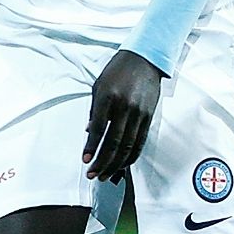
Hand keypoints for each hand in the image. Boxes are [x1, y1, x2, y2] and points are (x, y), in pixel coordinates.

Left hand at [83, 50, 164, 181]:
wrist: (145, 59)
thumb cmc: (119, 70)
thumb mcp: (99, 86)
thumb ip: (94, 110)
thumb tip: (90, 132)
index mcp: (108, 98)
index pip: (99, 130)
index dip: (91, 147)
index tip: (85, 160)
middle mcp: (125, 107)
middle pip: (114, 142)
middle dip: (102, 162)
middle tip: (93, 174)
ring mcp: (139, 113)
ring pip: (128, 145)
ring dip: (116, 163)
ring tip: (106, 174)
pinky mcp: (149, 116)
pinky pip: (140, 141)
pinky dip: (131, 155)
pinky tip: (123, 164)